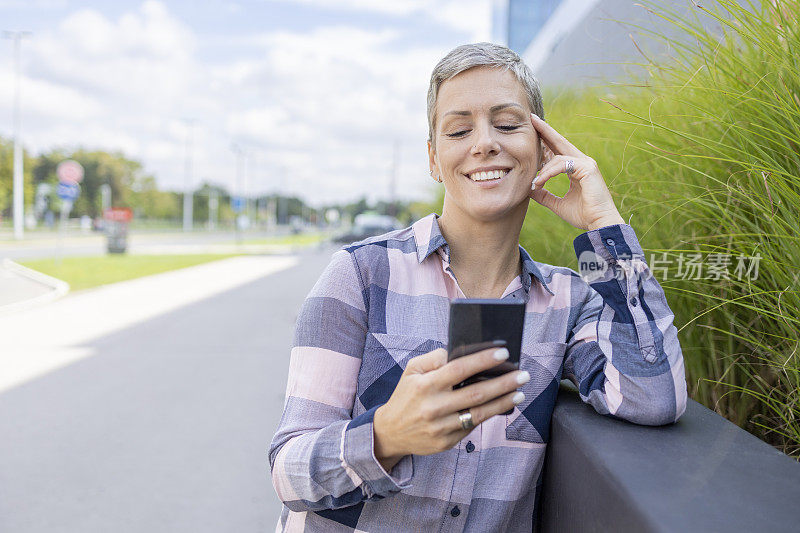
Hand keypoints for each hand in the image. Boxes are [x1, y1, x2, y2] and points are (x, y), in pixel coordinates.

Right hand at [373, 346, 528, 471]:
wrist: (390, 432)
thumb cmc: (406, 395)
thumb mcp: (412, 371)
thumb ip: (434, 358)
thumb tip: (458, 352)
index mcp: (426, 385)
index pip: (459, 369)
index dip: (483, 360)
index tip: (504, 352)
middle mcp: (434, 406)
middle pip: (475, 393)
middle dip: (503, 383)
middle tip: (523, 374)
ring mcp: (440, 427)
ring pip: (479, 413)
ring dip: (503, 402)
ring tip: (520, 391)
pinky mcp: (446, 442)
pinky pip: (472, 427)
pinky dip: (489, 415)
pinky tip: (503, 405)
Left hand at [529, 113, 624, 230]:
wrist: (599, 224)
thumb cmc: (583, 215)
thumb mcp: (558, 204)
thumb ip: (544, 195)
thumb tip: (529, 189)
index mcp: (577, 168)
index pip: (558, 150)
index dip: (547, 140)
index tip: (534, 130)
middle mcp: (582, 162)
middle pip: (560, 142)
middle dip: (546, 130)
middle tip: (532, 119)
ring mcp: (587, 164)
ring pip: (558, 157)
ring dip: (543, 169)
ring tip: (534, 182)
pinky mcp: (588, 169)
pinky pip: (563, 165)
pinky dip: (549, 172)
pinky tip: (540, 181)